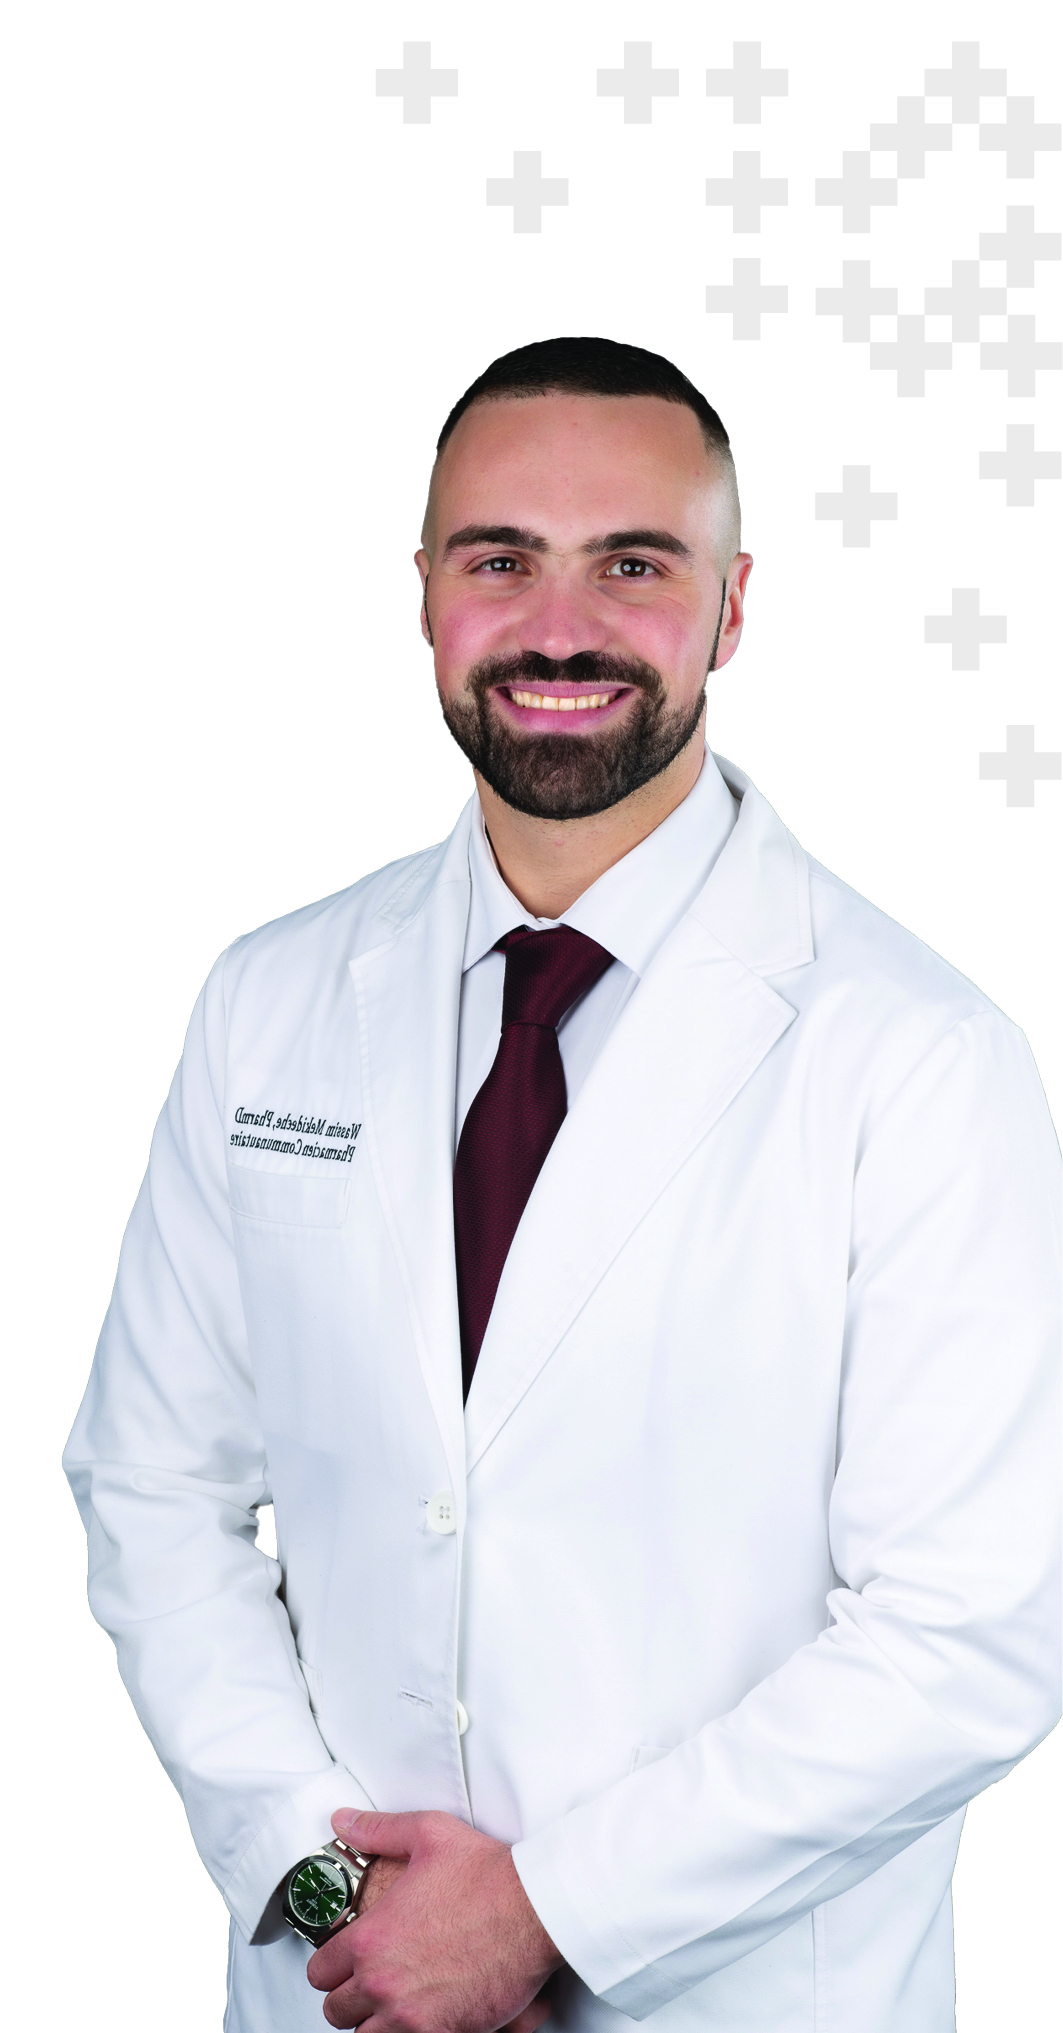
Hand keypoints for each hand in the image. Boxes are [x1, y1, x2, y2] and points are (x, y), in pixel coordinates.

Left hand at [306, 1808, 562, 2032]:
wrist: (536, 1909)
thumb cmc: (487, 1874)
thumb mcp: (428, 1834)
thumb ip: (378, 1829)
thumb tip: (344, 1820)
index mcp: (371, 1938)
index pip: (320, 1971)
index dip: (331, 1965)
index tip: (344, 1961)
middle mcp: (383, 1983)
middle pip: (337, 2013)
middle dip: (350, 1998)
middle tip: (368, 1984)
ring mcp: (412, 2015)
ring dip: (374, 2023)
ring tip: (392, 2004)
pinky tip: (421, 2017)